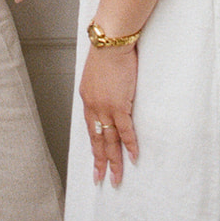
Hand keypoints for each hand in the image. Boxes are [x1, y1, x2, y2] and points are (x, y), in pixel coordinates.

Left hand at [79, 45, 138, 186]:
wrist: (111, 41)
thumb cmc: (107, 51)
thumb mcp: (97, 73)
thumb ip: (101, 88)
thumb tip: (109, 94)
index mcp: (87, 98)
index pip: (90, 128)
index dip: (94, 145)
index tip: (96, 160)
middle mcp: (93, 107)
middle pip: (97, 139)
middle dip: (100, 161)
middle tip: (101, 179)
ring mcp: (105, 108)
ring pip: (110, 140)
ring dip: (114, 160)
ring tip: (116, 178)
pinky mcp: (119, 105)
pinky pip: (125, 130)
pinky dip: (129, 145)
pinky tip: (132, 158)